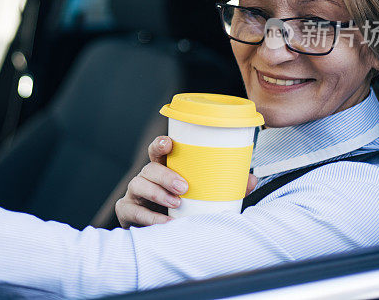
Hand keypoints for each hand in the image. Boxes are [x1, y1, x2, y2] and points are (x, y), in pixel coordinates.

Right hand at [115, 135, 257, 227]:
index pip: (157, 151)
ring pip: (138, 185)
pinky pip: (134, 210)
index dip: (160, 144)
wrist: (156, 233)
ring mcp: (134, 194)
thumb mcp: (200, 196)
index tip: (169, 143)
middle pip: (149, 168)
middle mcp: (146, 178)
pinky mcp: (127, 211)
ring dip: (158, 193)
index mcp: (162, 169)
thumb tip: (251, 179)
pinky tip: (164, 223)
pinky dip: (150, 217)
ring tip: (176, 203)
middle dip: (166, 175)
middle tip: (184, 187)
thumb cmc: (178, 208)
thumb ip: (224, 188)